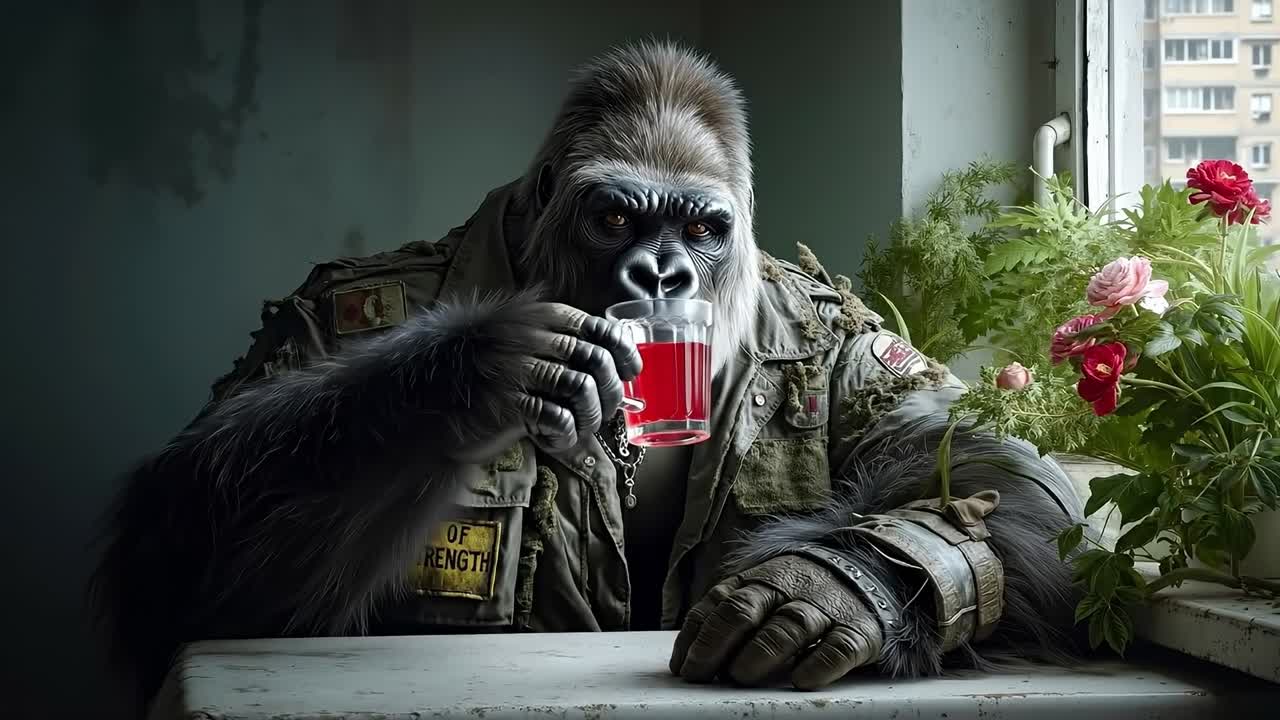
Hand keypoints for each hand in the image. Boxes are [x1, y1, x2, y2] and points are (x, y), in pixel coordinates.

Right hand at [449, 301, 642, 460]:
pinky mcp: (507, 402)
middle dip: (611, 393)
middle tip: (603, 412)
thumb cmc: (482, 374)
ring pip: (582, 389)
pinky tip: (553, 439)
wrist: (425, 399)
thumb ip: (557, 342)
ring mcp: (516, 367)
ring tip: (579, 428)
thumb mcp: (518, 343)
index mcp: (536, 316)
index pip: (599, 327)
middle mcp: (529, 335)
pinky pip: (558, 417)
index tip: (630, 373)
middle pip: (597, 359)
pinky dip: (565, 434)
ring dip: (590, 416)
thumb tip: (614, 355)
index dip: (624, 352)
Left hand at [669, 554, 883, 689]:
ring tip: (741, 676)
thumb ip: (730, 614)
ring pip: (789, 626)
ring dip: (762, 652)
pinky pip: (840, 646)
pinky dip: (820, 663)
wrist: (871, 568)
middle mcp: (790, 590)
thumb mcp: (765, 591)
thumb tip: (690, 656)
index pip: (721, 604)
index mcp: (761, 580)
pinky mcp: (859, 630)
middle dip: (720, 642)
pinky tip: (802, 679)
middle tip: (703, 673)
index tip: (684, 667)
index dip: (698, 636)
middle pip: (748, 610)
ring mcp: (825, 608)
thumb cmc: (802, 591)